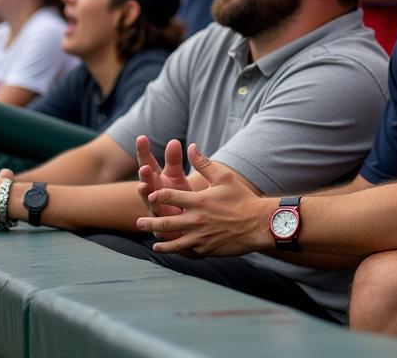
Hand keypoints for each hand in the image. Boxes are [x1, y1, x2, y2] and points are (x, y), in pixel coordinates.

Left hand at [137, 144, 266, 255]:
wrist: (257, 224)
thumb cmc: (241, 198)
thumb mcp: (224, 177)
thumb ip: (204, 163)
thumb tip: (191, 147)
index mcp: (199, 200)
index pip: (170, 196)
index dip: (157, 194)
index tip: (150, 193)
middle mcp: (195, 220)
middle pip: (165, 221)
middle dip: (150, 221)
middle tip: (138, 221)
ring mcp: (198, 237)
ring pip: (171, 240)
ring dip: (158, 238)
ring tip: (151, 239)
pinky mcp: (203, 249)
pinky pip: (183, 250)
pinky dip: (173, 249)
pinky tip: (166, 248)